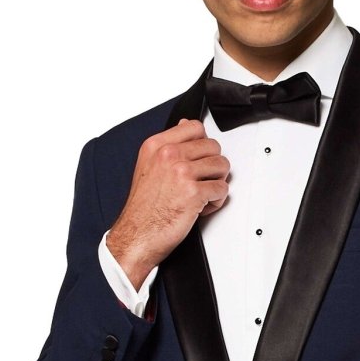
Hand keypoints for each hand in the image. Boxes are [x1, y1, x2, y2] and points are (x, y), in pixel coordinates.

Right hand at [107, 119, 229, 288]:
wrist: (137, 236)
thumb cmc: (143, 208)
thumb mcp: (148, 166)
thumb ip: (169, 145)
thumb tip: (185, 125)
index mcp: (156, 146)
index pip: (194, 127)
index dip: (203, 143)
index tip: (200, 156)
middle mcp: (168, 155)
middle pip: (213, 146)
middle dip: (212, 165)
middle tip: (201, 180)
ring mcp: (182, 172)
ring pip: (222, 166)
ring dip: (216, 182)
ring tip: (202, 194)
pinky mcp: (194, 192)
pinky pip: (222, 189)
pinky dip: (216, 201)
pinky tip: (201, 207)